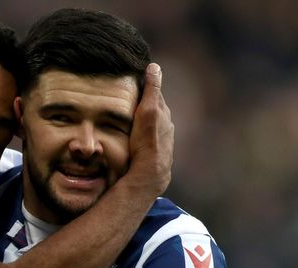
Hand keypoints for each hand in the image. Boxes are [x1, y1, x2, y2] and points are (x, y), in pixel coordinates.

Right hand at [127, 62, 173, 197]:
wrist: (150, 171)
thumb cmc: (147, 139)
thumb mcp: (148, 110)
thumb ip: (152, 89)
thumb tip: (154, 67)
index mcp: (163, 113)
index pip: (154, 94)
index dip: (146, 87)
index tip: (136, 80)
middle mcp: (166, 125)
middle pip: (155, 109)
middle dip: (146, 103)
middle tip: (131, 98)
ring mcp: (164, 139)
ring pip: (153, 124)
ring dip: (145, 120)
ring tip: (131, 119)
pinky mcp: (158, 152)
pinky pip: (151, 138)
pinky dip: (145, 134)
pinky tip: (137, 138)